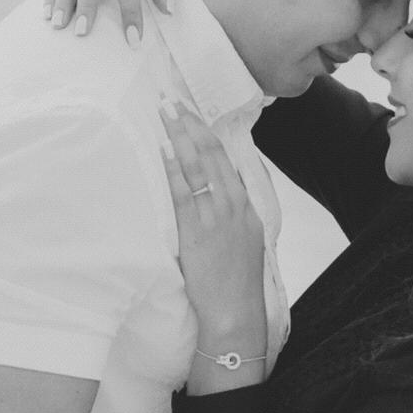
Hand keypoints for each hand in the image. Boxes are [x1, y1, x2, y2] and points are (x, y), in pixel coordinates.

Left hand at [159, 101, 265, 342]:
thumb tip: (218, 191)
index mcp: (247, 205)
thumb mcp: (246, 240)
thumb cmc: (237, 282)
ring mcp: (216, 216)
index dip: (208, 132)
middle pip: (212, 154)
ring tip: (165, 112)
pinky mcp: (197, 231)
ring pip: (199, 166)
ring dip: (180, 135)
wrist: (235, 312)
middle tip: (172, 100)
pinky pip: (184, 192)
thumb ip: (234, 213)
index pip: (227, 159)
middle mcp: (234, 205)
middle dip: (191, 123)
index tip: (192, 113)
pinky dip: (175, 168)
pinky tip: (166, 149)